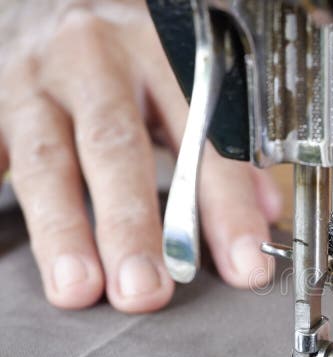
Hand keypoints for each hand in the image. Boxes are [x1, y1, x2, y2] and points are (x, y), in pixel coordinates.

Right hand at [0, 1, 280, 312]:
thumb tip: (266, 208)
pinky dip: (2, 200)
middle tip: (147, 290)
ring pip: (48, 163)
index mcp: (160, 55)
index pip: (205, 142)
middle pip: (116, 150)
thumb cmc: (126, 48)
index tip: (246, 267)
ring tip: (78, 288)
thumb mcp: (182, 76)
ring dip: (64, 232)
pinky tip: (6, 255)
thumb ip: (223, 145)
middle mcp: (94, 64)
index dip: (228, 209)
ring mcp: (34, 86)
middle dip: (133, 227)